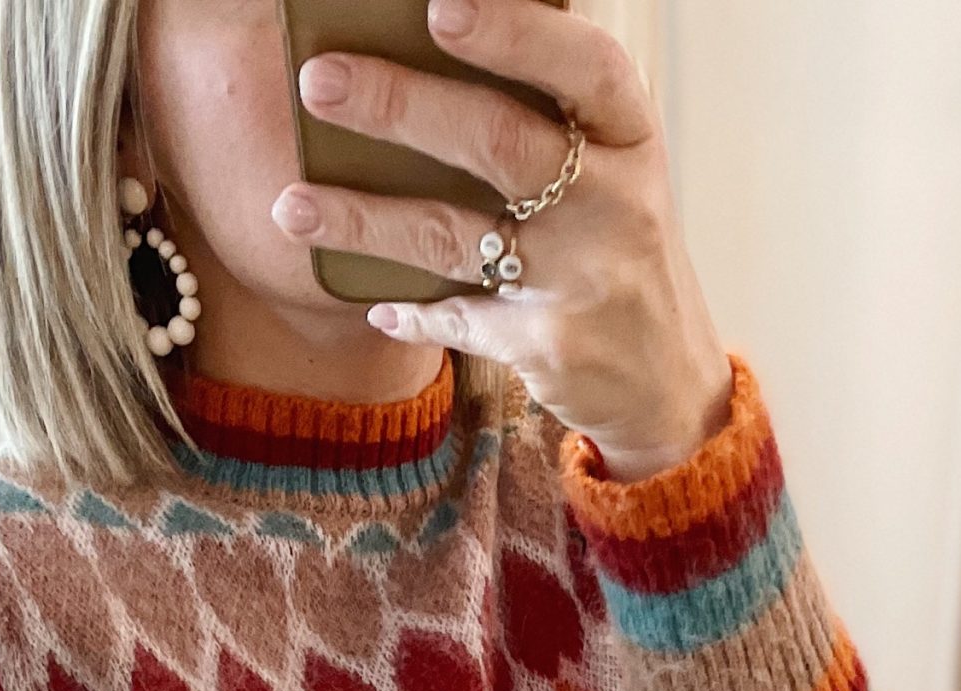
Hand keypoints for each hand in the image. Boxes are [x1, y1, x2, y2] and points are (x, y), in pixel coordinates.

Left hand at [274, 0, 733, 479]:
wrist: (670, 384)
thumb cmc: (622, 250)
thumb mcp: (616, 170)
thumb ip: (557, 114)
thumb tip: (441, 38)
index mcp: (632, 138)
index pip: (583, 67)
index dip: (513, 33)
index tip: (438, 7)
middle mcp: (615, 203)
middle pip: (497, 141)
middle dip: (399, 106)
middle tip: (319, 82)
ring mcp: (581, 279)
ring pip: (453, 234)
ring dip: (363, 219)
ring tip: (289, 207)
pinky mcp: (548, 346)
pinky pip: (457, 318)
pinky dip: (409, 310)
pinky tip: (371, 302)